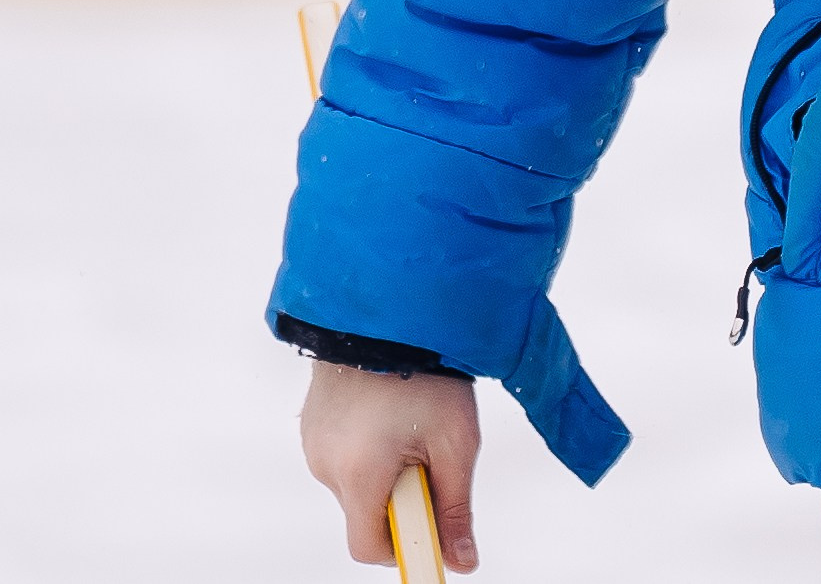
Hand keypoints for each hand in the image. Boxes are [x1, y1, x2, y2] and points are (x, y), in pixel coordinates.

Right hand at [301, 360, 481, 569]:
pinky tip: (390, 406)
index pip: (368, 547)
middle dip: (402, 496)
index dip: (404, 546)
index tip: (432, 528)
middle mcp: (324, 464)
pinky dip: (369, 446)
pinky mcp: (312, 423)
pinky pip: (344, 454)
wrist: (391, 307)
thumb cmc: (429, 371)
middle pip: (366, 512)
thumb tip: (463, 563)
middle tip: (431, 448)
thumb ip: (456, 507)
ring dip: (386, 468)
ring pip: (356, 482)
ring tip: (411, 416)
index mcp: (357, 474)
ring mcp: (312, 442)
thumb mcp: (456, 440)